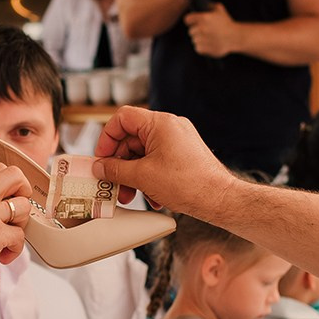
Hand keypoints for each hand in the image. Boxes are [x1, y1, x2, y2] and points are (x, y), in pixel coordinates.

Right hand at [0, 162, 28, 290]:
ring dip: (20, 224)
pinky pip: (19, 236)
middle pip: (17, 176)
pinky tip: (3, 255)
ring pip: (24, 207)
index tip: (8, 196)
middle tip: (15, 211)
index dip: (9, 182)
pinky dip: (15, 248)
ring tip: (7, 237)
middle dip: (23, 193)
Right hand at [91, 105, 237, 217]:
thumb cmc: (189, 184)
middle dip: (120, 164)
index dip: (107, 138)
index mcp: (160, 123)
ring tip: (131, 195)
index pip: (122, 118)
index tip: (102, 159)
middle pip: (132, 138)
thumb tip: (100, 168)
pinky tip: (151, 196)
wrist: (219, 199)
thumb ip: (115, 170)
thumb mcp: (142, 177)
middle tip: (112, 183)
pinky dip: (149, 176)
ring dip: (133, 175)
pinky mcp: (184, 154)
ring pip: (144, 153)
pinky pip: (157, 160)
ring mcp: (179, 140)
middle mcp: (170, 127)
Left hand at [184, 6, 244, 57]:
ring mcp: (202, 39)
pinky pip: (197, 48)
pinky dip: (201, 47)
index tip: (193, 22)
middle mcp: (201, 28)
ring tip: (209, 38)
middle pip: (190, 31)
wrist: (235, 37)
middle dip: (196, 31)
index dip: (190, 21)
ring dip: (199, 39)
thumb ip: (210, 6)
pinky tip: (209, 43)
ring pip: (194, 40)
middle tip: (205, 31)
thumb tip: (203, 6)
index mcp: (204, 18)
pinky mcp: (204, 49)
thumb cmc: (227, 23)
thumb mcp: (220, 10)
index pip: (187, 19)